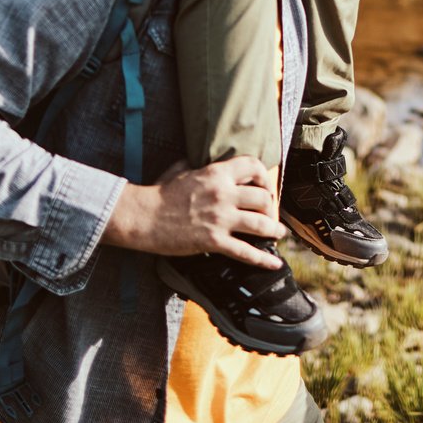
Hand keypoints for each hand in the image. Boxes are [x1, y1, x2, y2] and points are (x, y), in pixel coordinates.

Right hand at [104, 157, 285, 268]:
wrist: (143, 217)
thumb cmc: (159, 193)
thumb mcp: (180, 169)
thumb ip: (197, 164)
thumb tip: (201, 159)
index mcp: (216, 174)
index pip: (253, 166)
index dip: (264, 175)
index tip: (265, 185)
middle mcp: (223, 194)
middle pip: (263, 197)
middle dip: (270, 206)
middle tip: (269, 213)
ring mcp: (220, 218)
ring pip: (260, 224)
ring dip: (274, 229)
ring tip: (278, 233)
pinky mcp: (214, 241)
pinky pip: (245, 252)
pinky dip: (263, 260)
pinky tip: (274, 264)